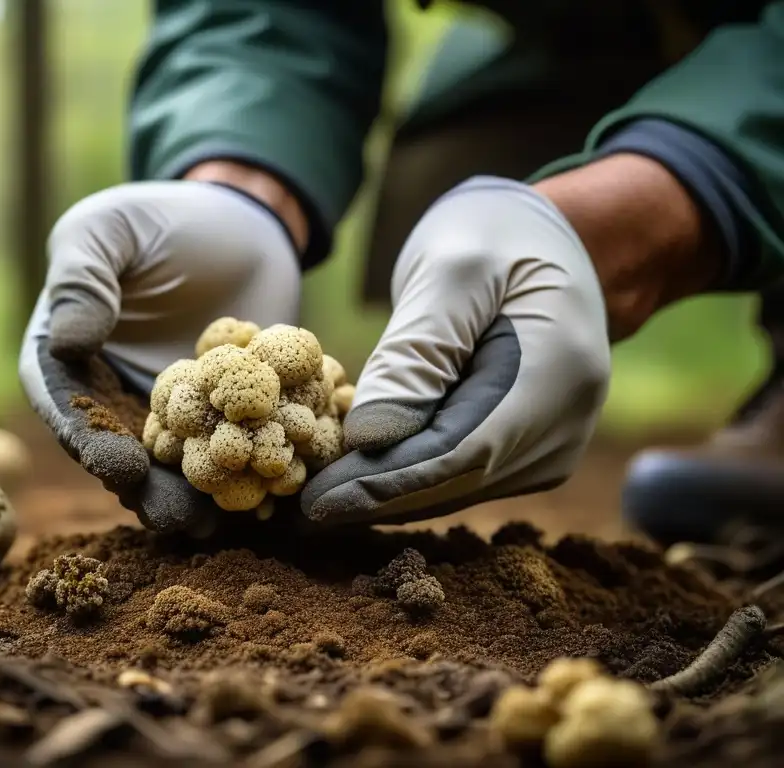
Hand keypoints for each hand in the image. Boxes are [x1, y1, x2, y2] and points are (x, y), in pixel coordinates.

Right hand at [18, 181, 300, 533]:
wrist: (241, 225)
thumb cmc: (163, 219)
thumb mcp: (110, 229)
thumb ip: (83, 277)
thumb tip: (66, 341)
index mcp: (67, 357)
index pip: (68, 406)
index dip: (90, 441)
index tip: (119, 468)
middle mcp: (111, 393)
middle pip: (120, 448)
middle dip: (146, 488)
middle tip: (176, 517)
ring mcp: (166, 410)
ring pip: (172, 460)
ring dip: (192, 492)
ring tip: (218, 522)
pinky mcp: (217, 413)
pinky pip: (224, 445)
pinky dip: (241, 469)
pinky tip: (263, 495)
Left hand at [301, 177, 610, 525]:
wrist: (557, 241)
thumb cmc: (495, 236)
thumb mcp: (452, 270)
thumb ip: (414, 354)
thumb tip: (369, 440)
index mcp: (554, 375)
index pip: (459, 452)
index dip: (384, 483)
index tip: (316, 499)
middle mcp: (563, 425)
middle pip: (456, 481)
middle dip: (374, 497)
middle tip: (297, 510)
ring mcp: (551, 443)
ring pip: (456, 487)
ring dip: (386, 495)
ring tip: (315, 497)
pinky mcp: (531, 450)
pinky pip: (462, 474)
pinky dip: (409, 477)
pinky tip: (358, 476)